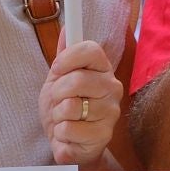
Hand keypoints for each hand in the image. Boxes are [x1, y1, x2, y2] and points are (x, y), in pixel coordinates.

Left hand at [40, 39, 122, 167]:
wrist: (69, 141)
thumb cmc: (66, 107)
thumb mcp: (59, 79)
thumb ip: (64, 55)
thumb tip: (66, 29)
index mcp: (103, 69)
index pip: (91, 49)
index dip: (68, 58)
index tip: (57, 69)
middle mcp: (113, 87)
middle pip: (77, 79)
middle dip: (57, 93)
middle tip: (59, 101)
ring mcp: (111, 112)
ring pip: (69, 106)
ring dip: (57, 116)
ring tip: (65, 119)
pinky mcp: (104, 135)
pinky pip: (68, 129)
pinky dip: (60, 134)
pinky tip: (69, 135)